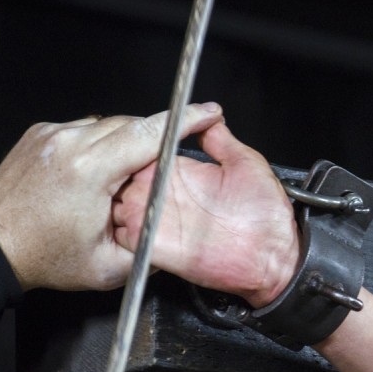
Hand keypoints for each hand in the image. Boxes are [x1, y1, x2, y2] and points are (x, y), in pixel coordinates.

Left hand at [0, 103, 223, 290]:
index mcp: (91, 171)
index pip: (150, 133)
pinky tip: (93, 173)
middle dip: (155, 140)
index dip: (186, 120)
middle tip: (158, 170)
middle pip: (132, 124)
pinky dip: (98, 144)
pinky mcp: (40, 133)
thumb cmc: (45, 257)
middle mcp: (70, 143)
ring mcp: (53, 134)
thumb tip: (177, 222)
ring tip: (119, 179)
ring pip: (109, 124)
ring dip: (125, 143)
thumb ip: (151, 245)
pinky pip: (84, 128)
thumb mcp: (110, 267)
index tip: (208, 112)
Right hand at [112, 122, 299, 307]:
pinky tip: (115, 208)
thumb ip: (221, 140)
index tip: (125, 132)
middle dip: (108, 165)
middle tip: (107, 157)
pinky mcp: (150, 246)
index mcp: (182, 172)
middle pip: (119, 175)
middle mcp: (164, 195)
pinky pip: (117, 234)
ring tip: (103, 181)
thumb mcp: (246, 164)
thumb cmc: (265, 216)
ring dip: (103, 194)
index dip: (131, 140)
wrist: (269, 256)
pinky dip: (110, 223)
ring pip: (111, 203)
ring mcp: (154, 220)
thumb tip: (209, 114)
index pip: (142, 150)